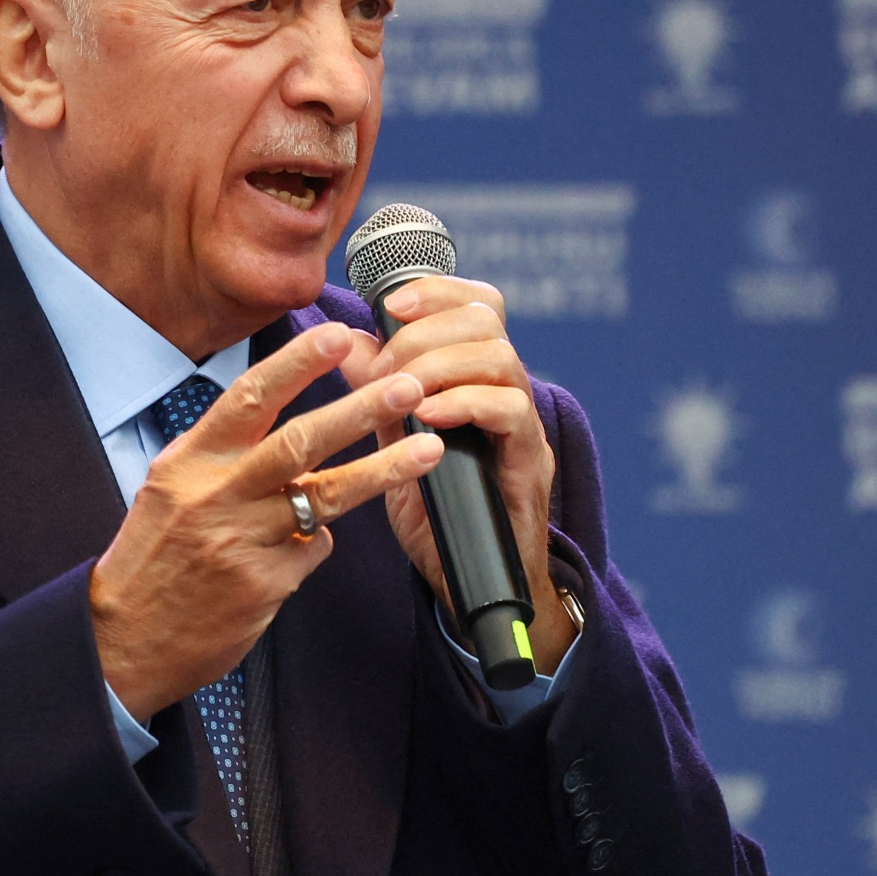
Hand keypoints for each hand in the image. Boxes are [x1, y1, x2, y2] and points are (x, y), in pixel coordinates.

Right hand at [91, 323, 444, 721]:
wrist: (124, 640)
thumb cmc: (152, 556)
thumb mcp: (169, 488)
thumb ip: (222, 454)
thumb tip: (282, 419)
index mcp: (190, 461)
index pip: (249, 398)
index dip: (298, 364)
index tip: (341, 336)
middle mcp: (216, 495)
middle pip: (299, 441)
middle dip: (359, 409)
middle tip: (407, 385)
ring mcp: (242, 542)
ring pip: (326, 496)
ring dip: (382, 470)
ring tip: (428, 450)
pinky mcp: (264, 585)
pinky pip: (313, 549)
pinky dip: (317, 541)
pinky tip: (300, 549)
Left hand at [337, 278, 576, 675]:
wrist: (466, 585)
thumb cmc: (433, 513)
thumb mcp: (393, 444)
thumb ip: (378, 394)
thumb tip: (347, 342)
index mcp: (474, 378)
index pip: (473, 303)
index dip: (436, 290)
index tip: (391, 303)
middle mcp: (505, 391)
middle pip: (488, 316)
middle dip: (427, 328)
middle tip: (388, 365)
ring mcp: (521, 424)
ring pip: (501, 355)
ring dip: (442, 364)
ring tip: (406, 392)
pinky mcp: (529, 461)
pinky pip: (511, 409)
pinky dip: (467, 402)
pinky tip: (431, 417)